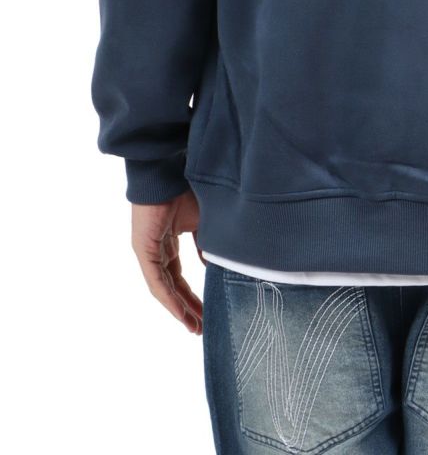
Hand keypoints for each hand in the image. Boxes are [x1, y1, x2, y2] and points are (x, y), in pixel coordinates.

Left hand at [131, 190, 204, 333]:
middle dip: (187, 308)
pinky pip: (157, 281)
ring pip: (164, 288)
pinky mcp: (144, 250)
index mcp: (170, 241)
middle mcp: (157, 249)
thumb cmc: (186, 189)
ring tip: (194, 327)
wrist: (168, 171)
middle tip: (201, 327)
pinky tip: (181, 313)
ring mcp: (148, 251)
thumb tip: (213, 267)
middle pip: (172, 286)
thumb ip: (206, 245)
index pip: (180, 276)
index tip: (208, 311)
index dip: (193, 296)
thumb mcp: (203, 222)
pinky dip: (170, 299)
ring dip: (179, 309)